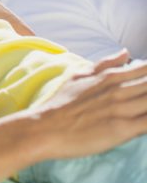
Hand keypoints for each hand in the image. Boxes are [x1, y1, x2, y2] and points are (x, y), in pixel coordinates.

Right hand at [29, 50, 146, 159]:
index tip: (146, 78)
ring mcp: (121, 109)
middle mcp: (118, 91)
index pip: (145, 69)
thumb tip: (126, 53)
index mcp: (109, 77)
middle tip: (143, 92)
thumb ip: (105, 64)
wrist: (45, 128)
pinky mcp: (123, 129)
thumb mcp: (79, 76)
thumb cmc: (61, 103)